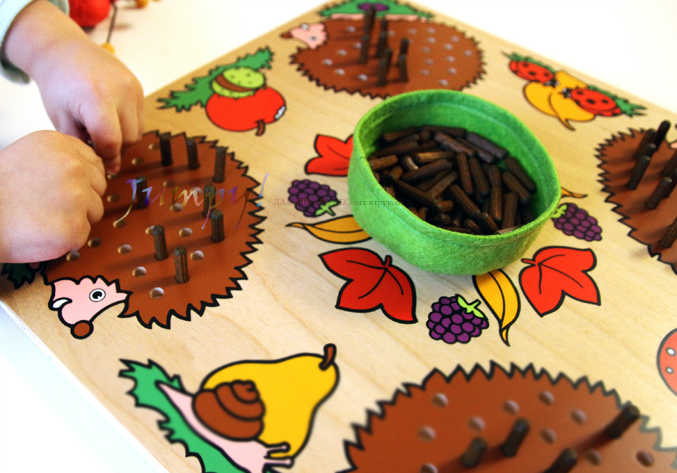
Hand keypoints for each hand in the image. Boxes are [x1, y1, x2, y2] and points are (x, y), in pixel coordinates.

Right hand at [0, 131, 105, 262]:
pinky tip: (43, 231)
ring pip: (94, 211)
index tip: (63, 188)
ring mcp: (77, 197)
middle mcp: (73, 167)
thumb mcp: (28, 155)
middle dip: (81, 199)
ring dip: (74, 219)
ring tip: (42, 217)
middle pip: (98, 187)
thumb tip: (90, 170)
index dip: (81, 180)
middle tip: (48, 205)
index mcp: (60, 145)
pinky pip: (82, 234)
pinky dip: (66, 238)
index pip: (94, 163)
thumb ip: (61, 158)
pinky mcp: (75, 226)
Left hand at [3, 0, 143, 173]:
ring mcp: (133, 89)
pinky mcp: (139, 88)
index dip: (106, 158)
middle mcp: (121, 92)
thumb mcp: (60, 118)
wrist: (64, 50)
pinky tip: (110, 120)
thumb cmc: (57, 85)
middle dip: (115, 149)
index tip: (102, 166)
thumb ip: (81, 144)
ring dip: (123, 139)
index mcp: (96, 99)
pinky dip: (127, 125)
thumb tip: (104, 166)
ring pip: (137, 131)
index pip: (110, 142)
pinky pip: (139, 118)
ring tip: (103, 133)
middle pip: (128, 139)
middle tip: (98, 148)